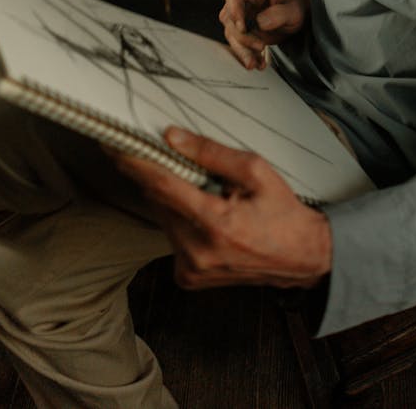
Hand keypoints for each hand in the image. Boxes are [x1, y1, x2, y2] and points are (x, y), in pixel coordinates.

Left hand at [112, 127, 331, 289]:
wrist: (301, 258)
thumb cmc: (282, 211)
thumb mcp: (256, 170)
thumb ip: (212, 153)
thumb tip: (171, 137)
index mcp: (215, 222)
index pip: (161, 185)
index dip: (135, 161)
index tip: (113, 144)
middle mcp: (197, 250)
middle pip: (158, 200)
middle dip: (159, 174)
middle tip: (169, 155)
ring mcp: (190, 268)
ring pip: (162, 218)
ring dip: (173, 198)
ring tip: (207, 193)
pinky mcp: (187, 278)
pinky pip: (171, 236)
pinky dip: (180, 219)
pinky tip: (206, 215)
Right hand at [219, 0, 309, 69]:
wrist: (295, 19)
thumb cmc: (295, 9)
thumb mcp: (294, 11)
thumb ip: (279, 14)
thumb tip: (259, 23)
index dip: (234, 9)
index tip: (242, 27)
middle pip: (229, 15)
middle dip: (242, 35)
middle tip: (260, 46)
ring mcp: (240, 13)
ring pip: (230, 32)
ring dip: (242, 49)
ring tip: (256, 63)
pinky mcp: (240, 29)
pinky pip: (237, 43)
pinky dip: (246, 55)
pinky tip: (258, 63)